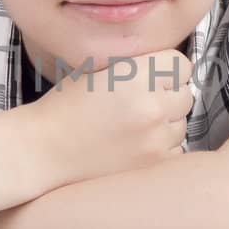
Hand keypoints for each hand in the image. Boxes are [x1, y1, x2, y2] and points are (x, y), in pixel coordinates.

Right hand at [25, 46, 193, 186]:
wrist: (43, 149)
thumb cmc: (66, 107)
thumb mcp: (99, 69)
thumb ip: (137, 64)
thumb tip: (171, 68)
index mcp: (137, 75)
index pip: (181, 64)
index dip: (167, 71)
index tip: (152, 79)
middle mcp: (151, 105)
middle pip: (185, 94)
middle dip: (166, 97)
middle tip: (138, 105)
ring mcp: (156, 138)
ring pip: (182, 123)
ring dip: (164, 124)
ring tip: (132, 128)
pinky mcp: (154, 164)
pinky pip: (175, 149)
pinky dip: (160, 149)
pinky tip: (133, 147)